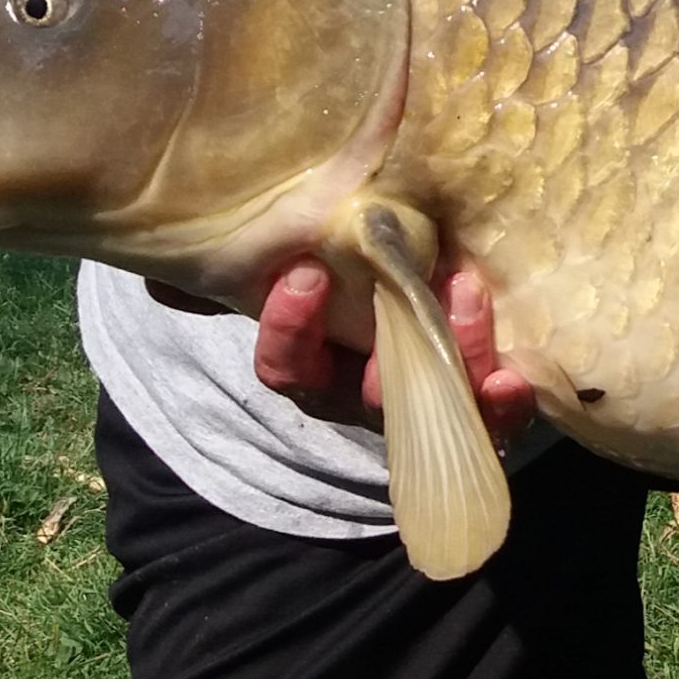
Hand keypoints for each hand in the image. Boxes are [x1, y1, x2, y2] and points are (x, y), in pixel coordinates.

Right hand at [148, 261, 537, 442]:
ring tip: (468, 298)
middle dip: (385, 350)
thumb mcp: (291, 265)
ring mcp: (431, 401)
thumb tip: (165, 280)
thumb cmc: (343, 271)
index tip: (304, 275)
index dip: (290, 330)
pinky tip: (514, 378)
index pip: (289, 366)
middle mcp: (370, 393)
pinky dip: (503, 401)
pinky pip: (493, 414)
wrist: (432, 274)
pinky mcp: (485, 396)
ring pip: (439, 399)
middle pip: (370, 393)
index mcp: (317, 365)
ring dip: (456, 354)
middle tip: (407, 285)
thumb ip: (234, 268)